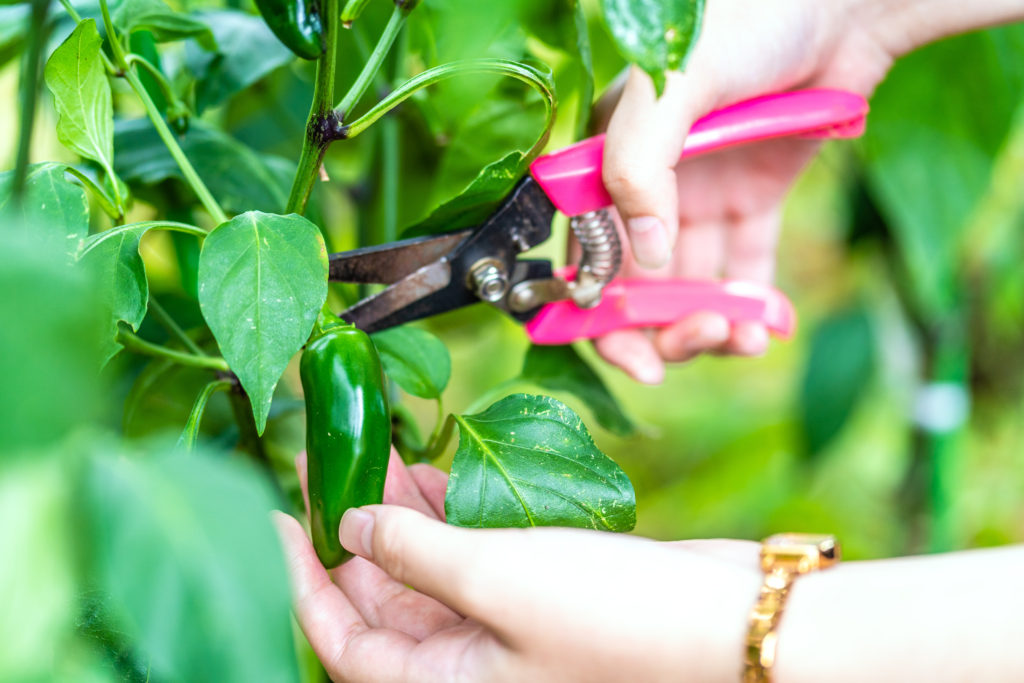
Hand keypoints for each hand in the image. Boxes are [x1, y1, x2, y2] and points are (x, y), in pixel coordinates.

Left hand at [274, 451, 761, 681]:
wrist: (737, 626)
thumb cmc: (617, 622)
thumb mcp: (498, 582)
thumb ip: (413, 554)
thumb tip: (352, 528)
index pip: (341, 641)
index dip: (299, 578)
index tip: (276, 515)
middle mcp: (469, 664)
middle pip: (381, 597)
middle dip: (350, 528)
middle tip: (326, 457)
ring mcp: (509, 626)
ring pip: (429, 566)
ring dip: (400, 510)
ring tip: (374, 445)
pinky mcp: (545, 589)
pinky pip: (479, 549)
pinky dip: (455, 510)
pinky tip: (436, 465)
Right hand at [593, 0, 897, 382]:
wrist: (840, 3)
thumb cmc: (745, 21)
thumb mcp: (673, 83)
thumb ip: (640, 166)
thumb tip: (643, 255)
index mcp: (608, 160)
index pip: (587, 253)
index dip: (600, 314)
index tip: (638, 355)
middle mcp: (648, 185)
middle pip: (637, 283)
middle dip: (661, 328)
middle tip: (698, 343)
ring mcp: (700, 194)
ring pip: (690, 285)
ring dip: (709, 324)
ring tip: (744, 337)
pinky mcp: (753, 198)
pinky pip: (743, 265)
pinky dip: (751, 304)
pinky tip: (766, 325)